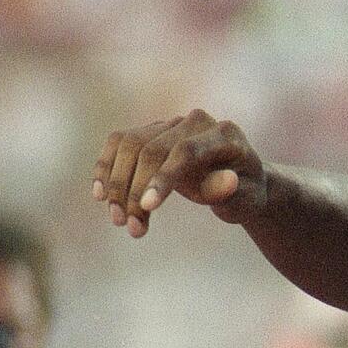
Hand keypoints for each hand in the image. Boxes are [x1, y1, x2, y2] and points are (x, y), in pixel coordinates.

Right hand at [94, 110, 266, 237]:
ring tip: (118, 220)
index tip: (147, 208)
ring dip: (116, 183)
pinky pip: (119, 143)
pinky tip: (100, 195)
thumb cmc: (244, 193)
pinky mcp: (151, 132)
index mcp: (225, 134)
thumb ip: (233, 191)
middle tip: (128, 225)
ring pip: (130, 145)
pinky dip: (105, 167)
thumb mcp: (246, 199)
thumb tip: (227, 181)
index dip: (163, 178)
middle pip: (152, 149)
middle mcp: (196, 121)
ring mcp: (171, 124)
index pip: (185, 151)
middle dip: (135, 189)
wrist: (240, 182)